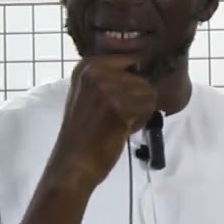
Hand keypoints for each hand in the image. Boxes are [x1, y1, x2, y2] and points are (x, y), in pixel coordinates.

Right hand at [46, 56, 157, 189]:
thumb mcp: (90, 94)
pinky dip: (141, 121)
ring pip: (149, 92)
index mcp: (87, 66)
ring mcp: (107, 87)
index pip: (131, 60)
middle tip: (115, 116)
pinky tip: (122, 130)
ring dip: (140, 111)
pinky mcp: (120, 106)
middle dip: (136, 98)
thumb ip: (110, 78)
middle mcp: (95, 71)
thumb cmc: (84, 133)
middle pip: (142, 77)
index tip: (115, 102)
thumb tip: (144, 69)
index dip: (132, 83)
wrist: (73, 163)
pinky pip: (149, 106)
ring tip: (118, 123)